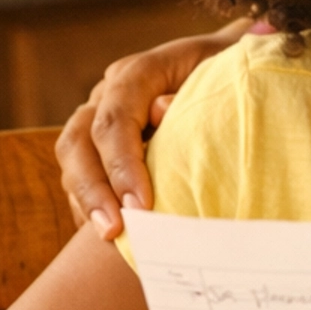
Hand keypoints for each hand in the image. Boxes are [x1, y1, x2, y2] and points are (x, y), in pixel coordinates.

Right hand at [56, 22, 250, 238]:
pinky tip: (108, 234)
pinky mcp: (100, 143)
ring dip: (86, 200)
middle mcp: (111, 91)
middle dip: (94, 189)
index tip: (141, 204)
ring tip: (108, 237)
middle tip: (115, 230)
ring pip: (72, 157)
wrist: (238, 75)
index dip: (122, 162)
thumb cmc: (237, 80)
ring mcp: (100, 116)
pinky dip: (88, 204)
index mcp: (141, 72)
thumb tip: (161, 111)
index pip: (116, 116)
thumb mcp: (228, 79)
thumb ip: (196, 93)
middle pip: (80, 138)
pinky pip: (79, 175)